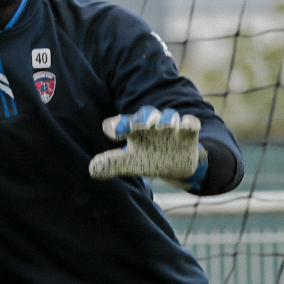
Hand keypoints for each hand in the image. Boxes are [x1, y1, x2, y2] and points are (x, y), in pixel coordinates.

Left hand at [88, 106, 205, 188]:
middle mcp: (151, 126)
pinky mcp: (188, 133)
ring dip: (167, 119)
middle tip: (139, 125)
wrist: (177, 163)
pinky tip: (188, 125)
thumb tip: (92, 170)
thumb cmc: (149, 159)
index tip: (115, 132)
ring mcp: (171, 128)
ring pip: (169, 116)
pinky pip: (191, 124)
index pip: (121, 124)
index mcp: (133, 131)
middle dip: (142, 118)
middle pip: (146, 114)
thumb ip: (112, 164)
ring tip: (166, 127)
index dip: (116, 126)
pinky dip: (190, 123)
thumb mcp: (130, 163)